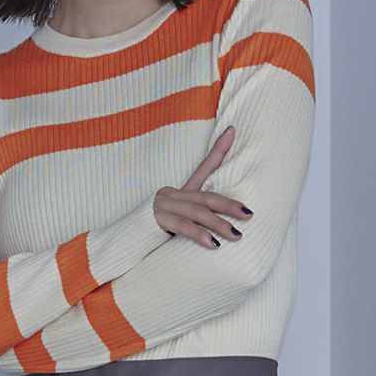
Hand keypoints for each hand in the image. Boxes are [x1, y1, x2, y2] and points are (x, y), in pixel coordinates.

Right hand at [153, 125, 253, 248]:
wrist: (127, 240)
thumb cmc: (157, 232)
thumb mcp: (179, 222)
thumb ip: (197, 218)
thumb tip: (224, 224)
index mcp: (180, 192)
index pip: (204, 167)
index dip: (219, 149)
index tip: (232, 131)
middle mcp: (172, 194)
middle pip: (207, 197)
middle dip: (230, 205)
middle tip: (249, 214)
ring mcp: (164, 204)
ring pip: (198, 212)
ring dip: (219, 224)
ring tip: (236, 235)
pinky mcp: (158, 218)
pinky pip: (183, 226)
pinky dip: (200, 235)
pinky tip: (213, 245)